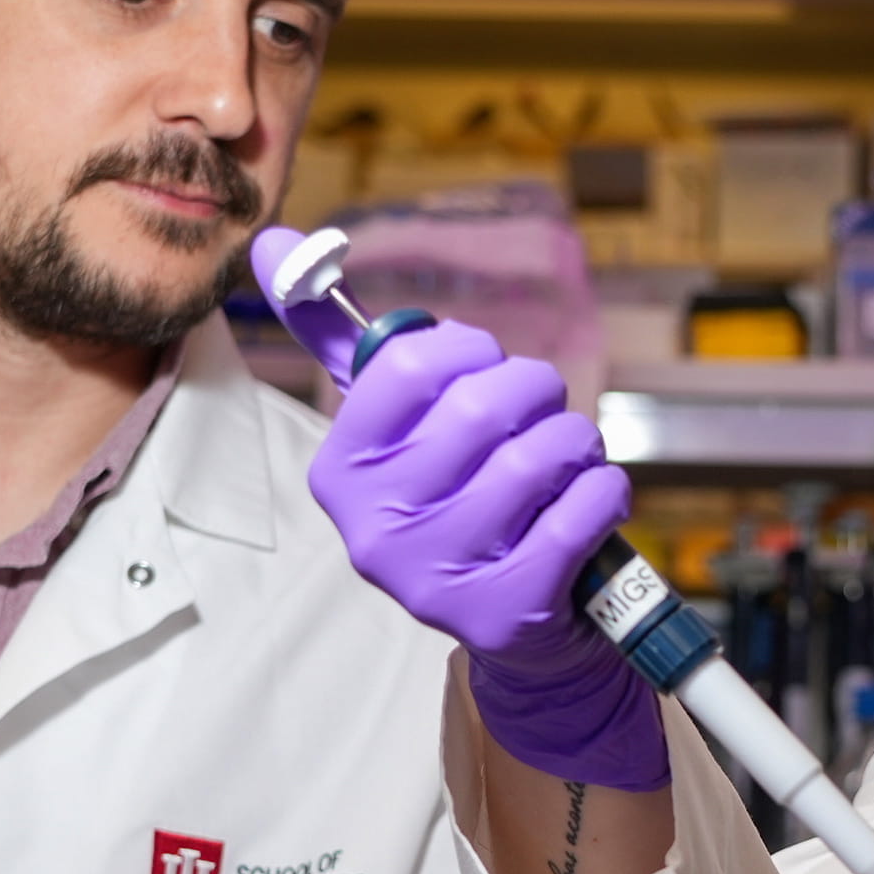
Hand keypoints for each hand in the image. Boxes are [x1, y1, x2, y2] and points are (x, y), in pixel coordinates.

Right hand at [254, 233, 667, 791]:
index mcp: (339, 472)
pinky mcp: (507, 610)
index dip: (470, 348)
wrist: (515, 634)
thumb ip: (338, 340)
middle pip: (481, 406)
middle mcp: (375, 529)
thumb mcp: (397, 433)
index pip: (409, 363)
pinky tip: (590, 499)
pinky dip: (603, 489)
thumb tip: (270, 240)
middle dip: (535, 391)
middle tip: (544, 407)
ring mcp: (438, 578)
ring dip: (576, 441)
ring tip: (570, 458)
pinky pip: (581, 509)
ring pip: (540, 455)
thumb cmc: (461, 502)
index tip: (486, 362)